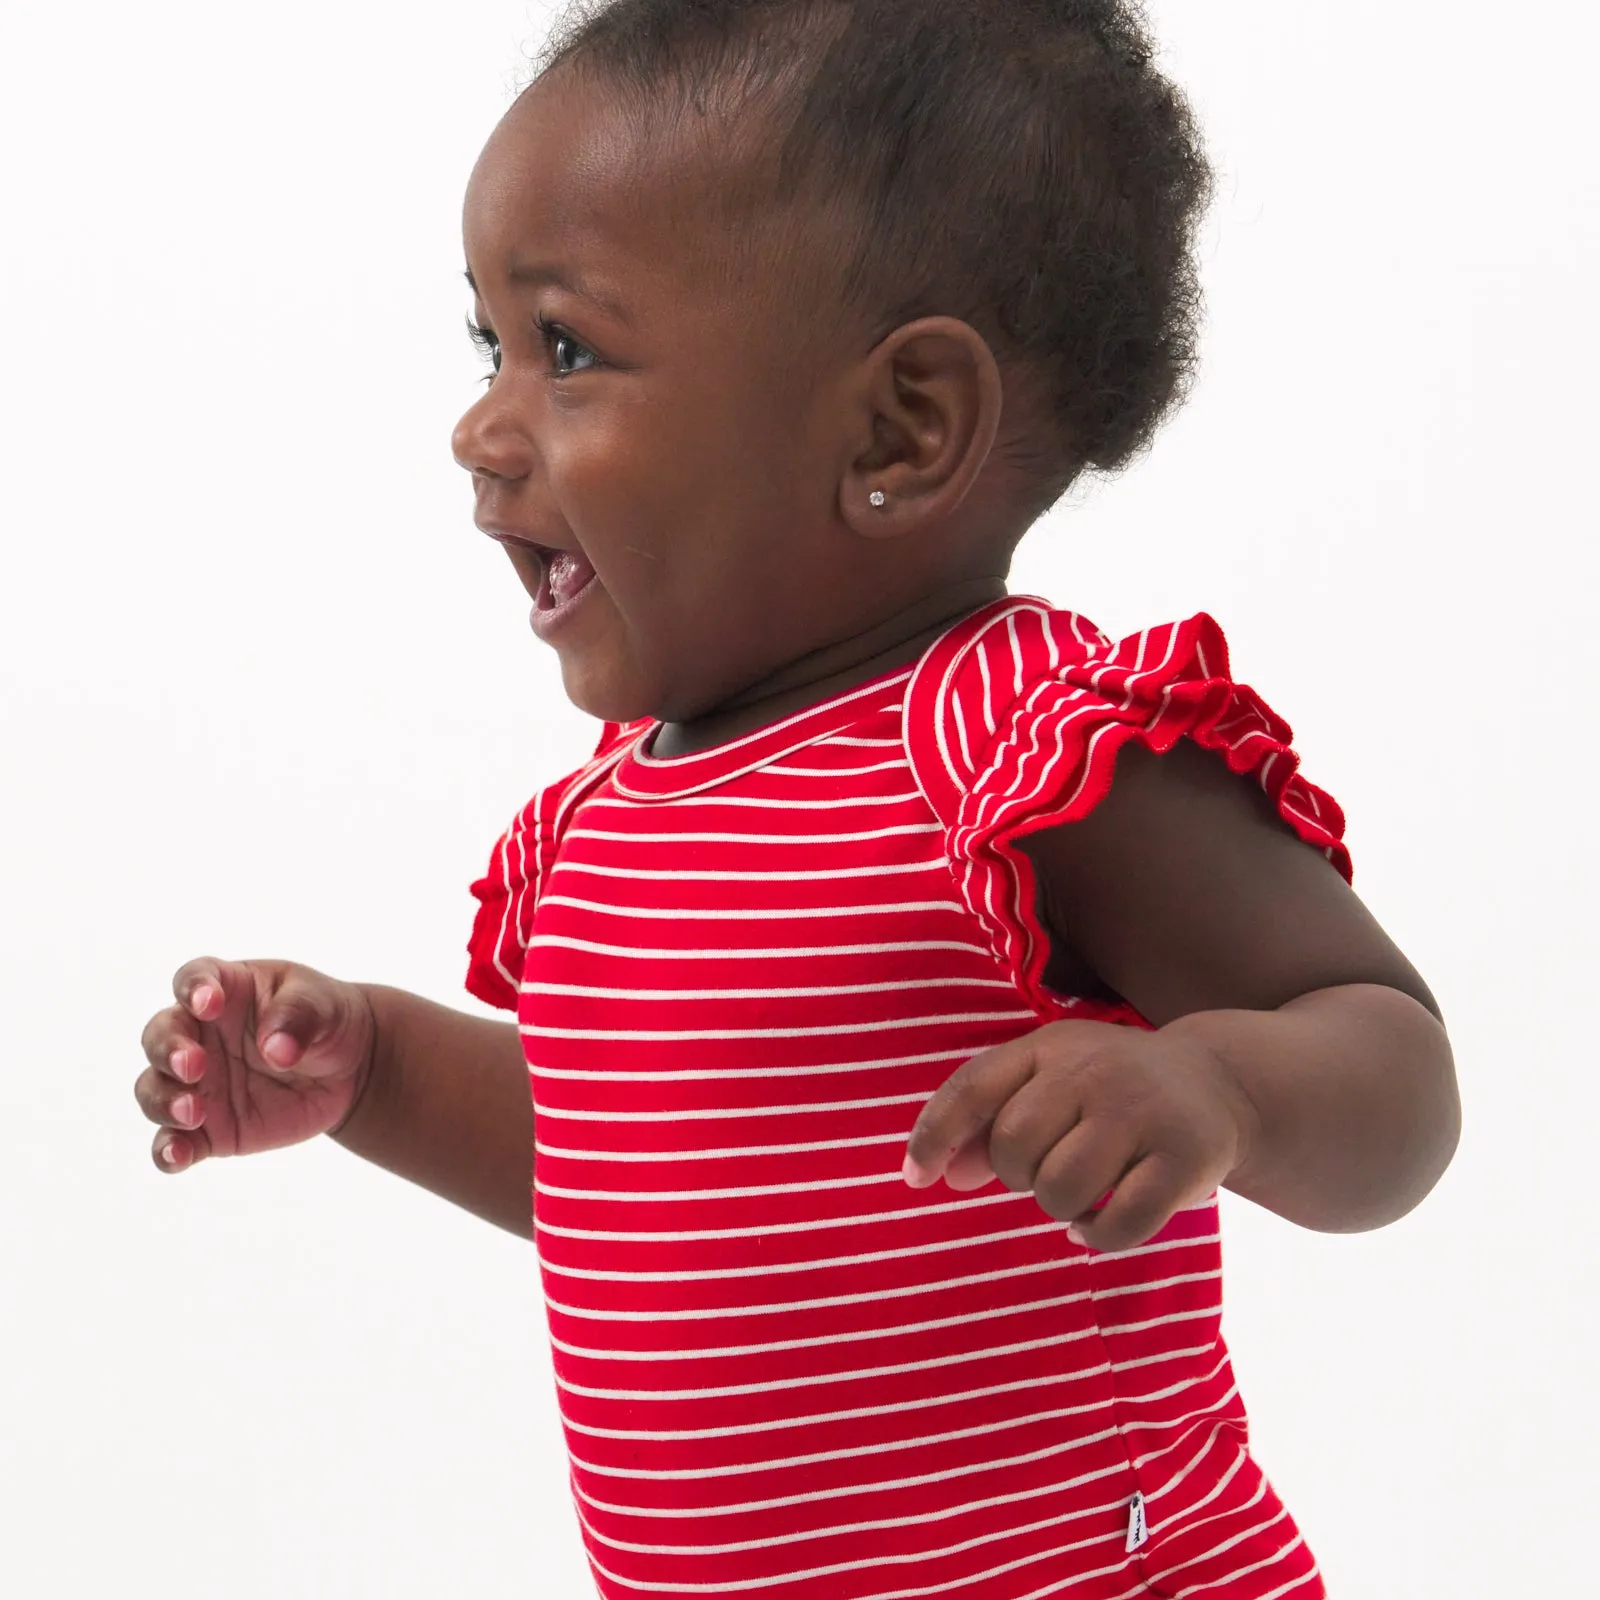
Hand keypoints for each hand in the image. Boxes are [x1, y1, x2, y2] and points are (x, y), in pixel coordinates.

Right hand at [135, 958, 376, 1173]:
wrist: (346, 1070)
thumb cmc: (325, 1019)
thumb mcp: (322, 1004)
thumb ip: (298, 1015)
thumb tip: (277, 1050)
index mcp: (225, 990)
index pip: (193, 979)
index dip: (193, 988)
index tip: (210, 1003)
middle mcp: (198, 1035)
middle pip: (159, 1037)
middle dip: (167, 1051)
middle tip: (193, 1066)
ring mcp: (198, 1084)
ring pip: (154, 1090)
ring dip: (163, 1102)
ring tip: (192, 1113)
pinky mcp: (207, 1128)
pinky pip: (173, 1141)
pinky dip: (168, 1151)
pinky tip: (177, 1156)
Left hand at [902, 1019, 1259, 1252]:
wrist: (1218, 1083)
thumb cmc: (1109, 1090)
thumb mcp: (1049, 1081)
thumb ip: (988, 1119)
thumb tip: (938, 1175)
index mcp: (1050, 1047)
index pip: (973, 1087)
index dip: (934, 1135)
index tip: (915, 1178)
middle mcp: (1093, 1072)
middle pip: (1012, 1147)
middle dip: (1016, 1175)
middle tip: (1046, 1170)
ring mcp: (1141, 1113)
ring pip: (1058, 1189)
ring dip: (1058, 1206)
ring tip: (1079, 1192)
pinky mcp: (1182, 1160)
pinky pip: (1115, 1224)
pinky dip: (1096, 1235)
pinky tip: (1098, 1222)